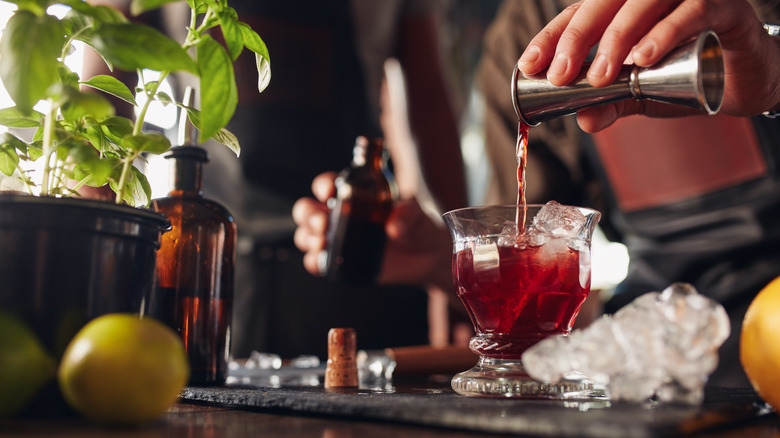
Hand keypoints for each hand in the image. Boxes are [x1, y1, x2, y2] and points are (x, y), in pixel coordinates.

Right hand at [292, 172, 452, 290]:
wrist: (427, 255)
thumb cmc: (419, 225)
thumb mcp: (418, 215)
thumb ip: (409, 215)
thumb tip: (393, 228)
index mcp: (353, 195)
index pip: (327, 185)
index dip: (323, 185)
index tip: (330, 191)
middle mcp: (340, 215)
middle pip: (307, 210)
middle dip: (308, 214)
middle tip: (323, 222)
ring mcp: (338, 240)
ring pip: (306, 235)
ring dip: (307, 237)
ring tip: (323, 241)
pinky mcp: (342, 262)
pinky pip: (318, 262)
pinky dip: (314, 262)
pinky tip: (322, 262)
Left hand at [517, 0, 779, 131]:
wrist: (748, 78)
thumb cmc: (691, 74)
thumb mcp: (642, 94)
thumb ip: (612, 103)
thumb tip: (582, 121)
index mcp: (624, 7)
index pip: (579, 14)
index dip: (551, 37)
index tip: (529, 65)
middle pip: (604, 2)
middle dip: (576, 38)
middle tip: (560, 75)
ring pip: (644, 1)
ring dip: (617, 37)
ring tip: (601, 76)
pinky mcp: (724, 5)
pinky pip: (692, 11)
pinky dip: (665, 33)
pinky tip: (644, 58)